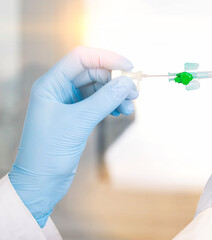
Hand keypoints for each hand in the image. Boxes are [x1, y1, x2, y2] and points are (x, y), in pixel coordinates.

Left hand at [8, 47, 138, 226]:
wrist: (41, 182)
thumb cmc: (49, 152)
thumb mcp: (79, 122)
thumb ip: (104, 100)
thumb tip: (127, 83)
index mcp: (51, 84)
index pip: (81, 58)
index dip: (107, 58)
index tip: (128, 67)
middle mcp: (59, 90)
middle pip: (93, 73)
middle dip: (115, 81)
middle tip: (134, 93)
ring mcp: (69, 103)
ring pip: (98, 89)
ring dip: (116, 95)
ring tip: (129, 107)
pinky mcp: (77, 117)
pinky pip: (99, 103)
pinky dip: (111, 105)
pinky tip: (120, 111)